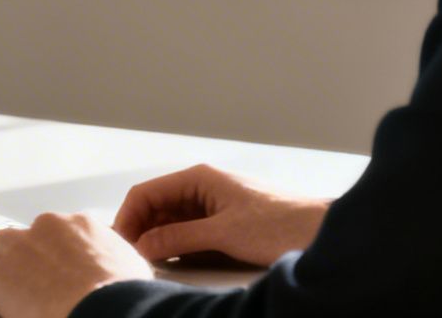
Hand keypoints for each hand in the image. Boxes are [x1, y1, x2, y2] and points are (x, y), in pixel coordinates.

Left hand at [0, 212, 152, 317]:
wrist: (106, 309)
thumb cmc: (123, 294)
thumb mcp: (133, 266)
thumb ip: (117, 257)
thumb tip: (121, 268)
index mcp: (81, 225)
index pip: (60, 231)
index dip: (56, 251)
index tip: (56, 266)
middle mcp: (48, 228)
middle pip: (26, 235)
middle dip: (24, 253)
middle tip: (28, 276)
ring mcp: (20, 250)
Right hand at [113, 165, 329, 266]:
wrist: (320, 230)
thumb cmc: (279, 223)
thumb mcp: (223, 233)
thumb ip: (179, 237)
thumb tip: (143, 245)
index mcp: (198, 178)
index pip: (146, 193)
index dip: (128, 219)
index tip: (121, 246)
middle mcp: (201, 187)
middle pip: (155, 206)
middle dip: (140, 230)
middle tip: (132, 259)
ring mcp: (212, 204)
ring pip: (170, 220)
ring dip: (157, 239)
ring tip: (149, 262)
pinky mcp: (223, 222)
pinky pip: (188, 231)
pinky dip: (176, 245)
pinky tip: (172, 261)